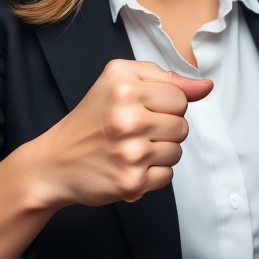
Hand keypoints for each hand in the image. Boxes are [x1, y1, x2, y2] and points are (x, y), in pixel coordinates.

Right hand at [23, 60, 212, 208]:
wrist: (54, 163)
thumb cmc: (90, 120)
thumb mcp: (119, 80)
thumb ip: (164, 78)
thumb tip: (204, 86)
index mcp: (124, 88)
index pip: (179, 97)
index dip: (164, 104)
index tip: (142, 109)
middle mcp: (127, 119)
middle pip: (182, 125)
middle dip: (163, 129)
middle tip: (134, 131)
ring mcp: (130, 152)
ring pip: (177, 151)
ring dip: (159, 152)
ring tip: (131, 148)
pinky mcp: (132, 181)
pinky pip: (167, 175)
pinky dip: (152, 174)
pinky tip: (129, 166)